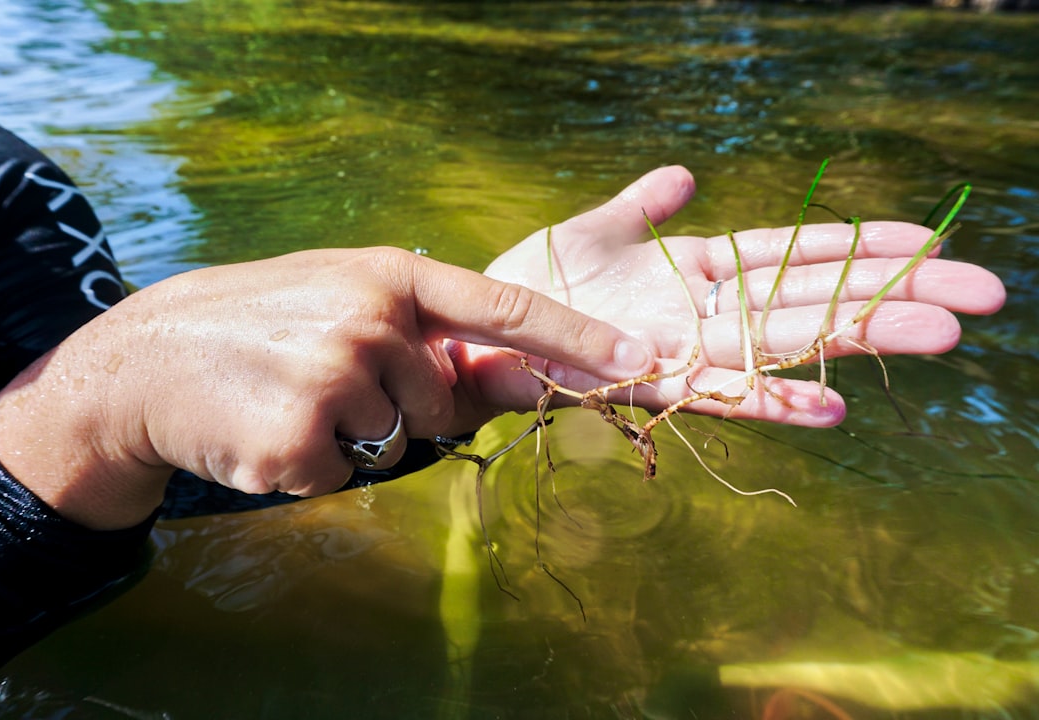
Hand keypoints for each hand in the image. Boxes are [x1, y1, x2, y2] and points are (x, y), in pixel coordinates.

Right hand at [0, 248, 653, 528]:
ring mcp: (333, 381)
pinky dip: (314, 467)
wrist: (147, 360)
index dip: (579, 335)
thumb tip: (518, 378)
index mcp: (388, 275)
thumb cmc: (259, 323)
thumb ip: (427, 334)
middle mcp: (369, 320)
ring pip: (397, 444)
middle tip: (325, 379)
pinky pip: (348, 479)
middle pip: (443, 402)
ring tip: (291, 398)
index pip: (506, 305)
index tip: (643, 355)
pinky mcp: (299, 443)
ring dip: (353, 437)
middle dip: (399, 406)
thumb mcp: (344, 300)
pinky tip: (267, 429)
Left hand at [463, 166, 1005, 426]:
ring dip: (855, 340)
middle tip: (983, 296)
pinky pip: (714, 394)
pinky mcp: (640, 384)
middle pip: (811, 299)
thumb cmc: (531, 281)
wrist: (469, 324)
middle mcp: (700, 313)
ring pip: (782, 344)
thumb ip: (641, 204)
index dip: (862, 245)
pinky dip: (769, 400)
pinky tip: (829, 406)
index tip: (932, 238)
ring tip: (937, 335)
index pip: (795, 252)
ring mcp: (677, 350)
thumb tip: (684, 173)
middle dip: (893, 296)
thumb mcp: (591, 230)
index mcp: (695, 269)